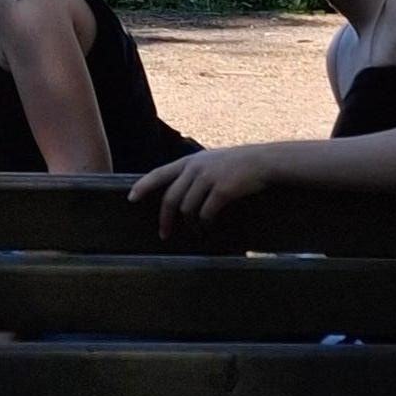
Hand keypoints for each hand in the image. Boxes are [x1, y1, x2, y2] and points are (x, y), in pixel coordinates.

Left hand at [130, 147, 272, 229]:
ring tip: (195, 232)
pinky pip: (206, 213)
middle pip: (171, 198)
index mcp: (191, 161)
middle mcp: (196, 168)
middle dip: (164, 219)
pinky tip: (207, 228)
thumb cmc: (240, 164)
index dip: (143, 186)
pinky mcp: (223, 190)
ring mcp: (209, 178)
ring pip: (188, 209)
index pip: (159, 173)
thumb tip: (181, 193)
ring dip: (190, 224)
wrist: (264, 161)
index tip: (131, 198)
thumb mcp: (213, 161)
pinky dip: (205, 224)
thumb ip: (196, 172)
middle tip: (164, 234)